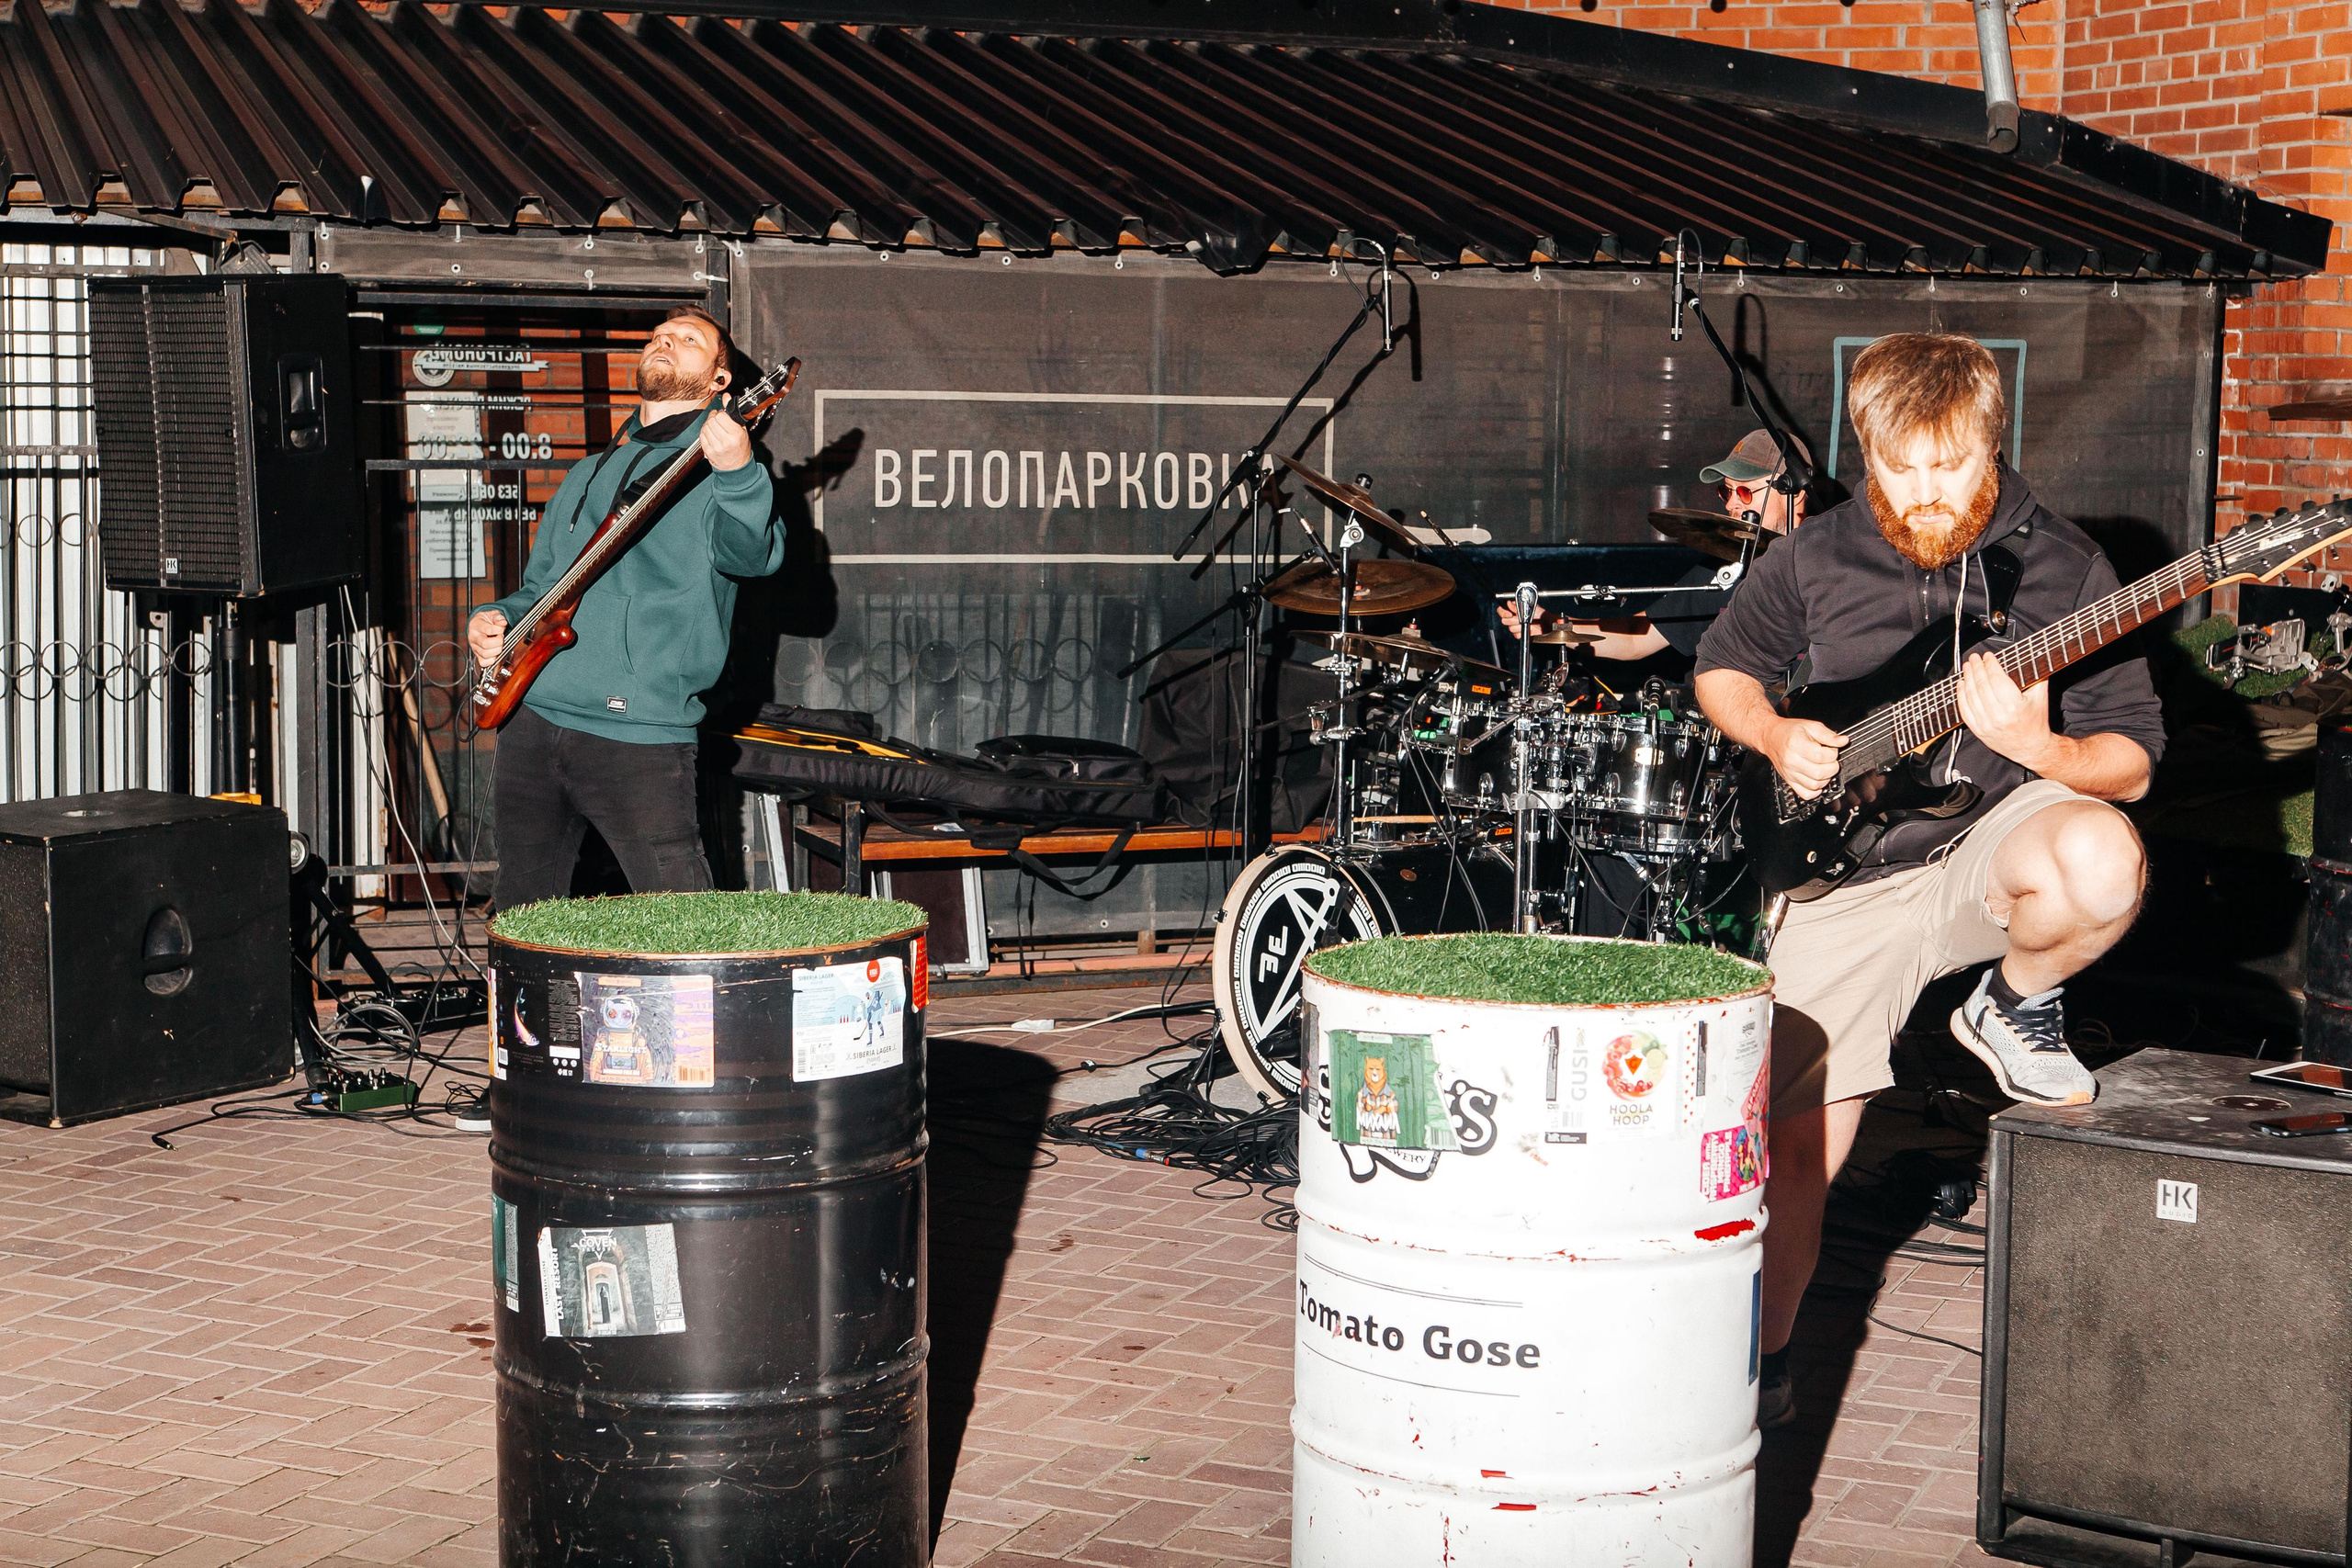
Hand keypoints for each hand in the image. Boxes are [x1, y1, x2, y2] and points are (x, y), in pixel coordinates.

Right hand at [468, 608, 506, 670]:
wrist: (479, 624)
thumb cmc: (486, 620)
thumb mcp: (492, 614)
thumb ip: (498, 617)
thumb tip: (503, 622)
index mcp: (476, 625)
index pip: (488, 630)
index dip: (499, 630)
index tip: (501, 629)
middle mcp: (473, 637)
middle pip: (485, 644)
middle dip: (498, 641)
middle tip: (501, 638)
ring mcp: (474, 647)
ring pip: (485, 654)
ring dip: (496, 651)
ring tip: (499, 645)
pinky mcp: (477, 655)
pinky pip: (483, 662)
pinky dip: (492, 660)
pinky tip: (495, 653)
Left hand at [701, 410, 752, 471]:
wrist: (737, 467)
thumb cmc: (741, 448)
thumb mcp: (742, 429)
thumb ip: (733, 412)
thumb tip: (726, 396)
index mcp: (736, 435)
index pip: (721, 416)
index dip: (721, 414)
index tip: (723, 416)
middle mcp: (726, 441)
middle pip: (712, 420)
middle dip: (713, 418)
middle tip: (718, 420)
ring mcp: (716, 447)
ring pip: (705, 427)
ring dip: (708, 425)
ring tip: (714, 428)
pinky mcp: (708, 451)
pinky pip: (701, 436)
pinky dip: (704, 432)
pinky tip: (711, 434)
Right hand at [1499, 603, 1547, 636]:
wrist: (1547, 623)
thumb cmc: (1540, 613)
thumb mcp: (1530, 607)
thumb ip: (1518, 607)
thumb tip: (1509, 603)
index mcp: (1514, 609)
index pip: (1501, 610)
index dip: (1503, 613)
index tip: (1509, 614)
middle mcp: (1513, 617)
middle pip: (1504, 620)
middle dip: (1513, 620)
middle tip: (1521, 619)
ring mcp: (1516, 626)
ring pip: (1510, 628)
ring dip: (1519, 627)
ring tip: (1527, 624)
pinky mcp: (1519, 633)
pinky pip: (1516, 635)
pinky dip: (1522, 633)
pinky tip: (1528, 629)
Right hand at [1767, 716, 1846, 799]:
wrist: (1771, 737)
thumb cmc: (1790, 731)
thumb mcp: (1811, 726)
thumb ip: (1829, 735)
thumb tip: (1843, 741)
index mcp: (1796, 745)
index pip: (1821, 756)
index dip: (1832, 753)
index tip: (1831, 749)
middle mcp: (1791, 761)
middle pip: (1819, 773)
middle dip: (1832, 767)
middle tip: (1829, 759)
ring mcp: (1790, 773)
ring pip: (1814, 785)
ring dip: (1825, 778)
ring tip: (1824, 768)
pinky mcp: (1789, 781)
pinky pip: (1805, 794)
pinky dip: (1815, 790)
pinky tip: (1817, 780)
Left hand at [1955, 651, 2052, 768]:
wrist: (2032, 748)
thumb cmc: (2036, 721)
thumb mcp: (2040, 697)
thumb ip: (2036, 677)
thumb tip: (2030, 657)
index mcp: (2014, 706)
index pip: (1997, 679)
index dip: (1991, 665)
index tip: (1988, 656)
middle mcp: (1998, 715)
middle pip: (1981, 685)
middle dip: (1977, 668)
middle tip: (1974, 658)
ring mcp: (1986, 724)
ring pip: (1971, 696)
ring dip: (1967, 678)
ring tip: (1967, 667)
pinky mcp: (1978, 731)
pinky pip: (1965, 710)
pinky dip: (1961, 695)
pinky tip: (1961, 684)